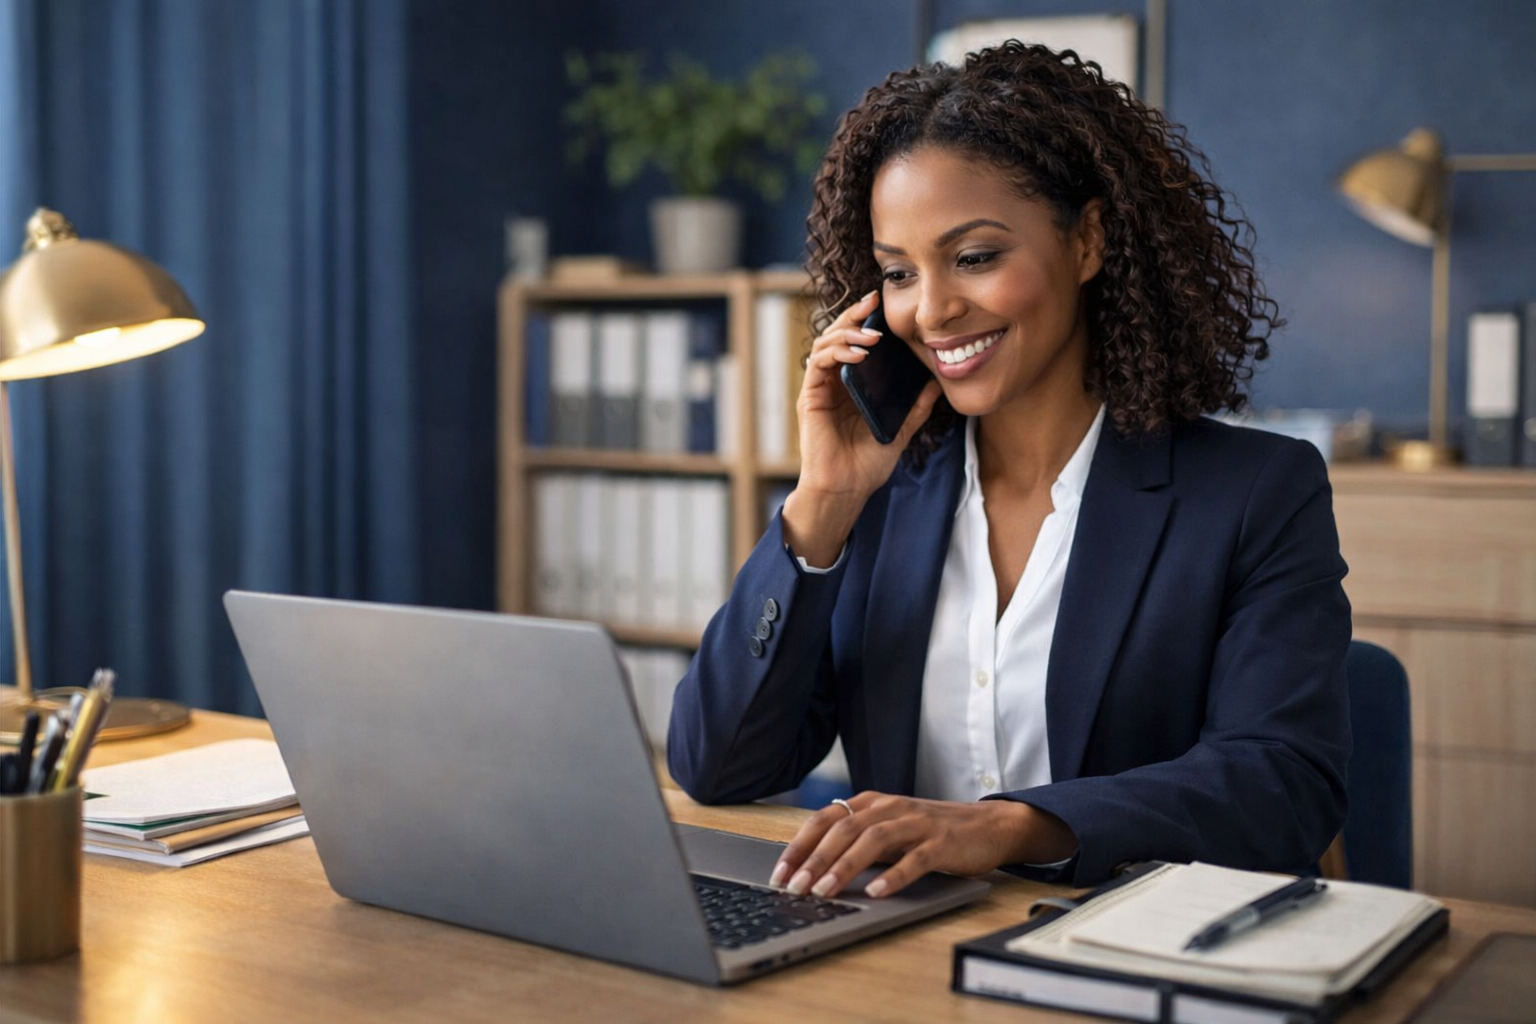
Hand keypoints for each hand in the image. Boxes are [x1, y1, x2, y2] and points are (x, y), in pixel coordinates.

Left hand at [767, 791, 1077, 898]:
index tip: (779, 873)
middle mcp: (890, 808)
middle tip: (795, 888)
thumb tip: (811, 868)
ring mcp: (916, 824)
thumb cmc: (930, 833)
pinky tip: (877, 893)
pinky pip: (914, 860)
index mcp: (871, 803)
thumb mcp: (888, 831)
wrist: (987, 826)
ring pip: (872, 841)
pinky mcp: (941, 843)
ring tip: (825, 892)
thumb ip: (856, 842)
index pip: (825, 819)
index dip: (799, 846)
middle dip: (814, 860)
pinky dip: (893, 877)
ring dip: (845, 867)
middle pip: (843, 830)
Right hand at [783, 291, 941, 565]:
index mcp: (852, 386)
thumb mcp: (900, 432)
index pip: (856, 343)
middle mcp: (834, 382)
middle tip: (873, 300)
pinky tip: (858, 352)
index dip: (866, 320)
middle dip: (854, 314)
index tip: (883, 303)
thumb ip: (915, 409)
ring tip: (872, 334)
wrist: (846, 490)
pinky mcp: (810, 397)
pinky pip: (818, 364)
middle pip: (838, 335)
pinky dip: (837, 351)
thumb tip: (936, 385)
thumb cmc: (867, 465)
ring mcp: (820, 388)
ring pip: (826, 343)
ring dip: (848, 332)